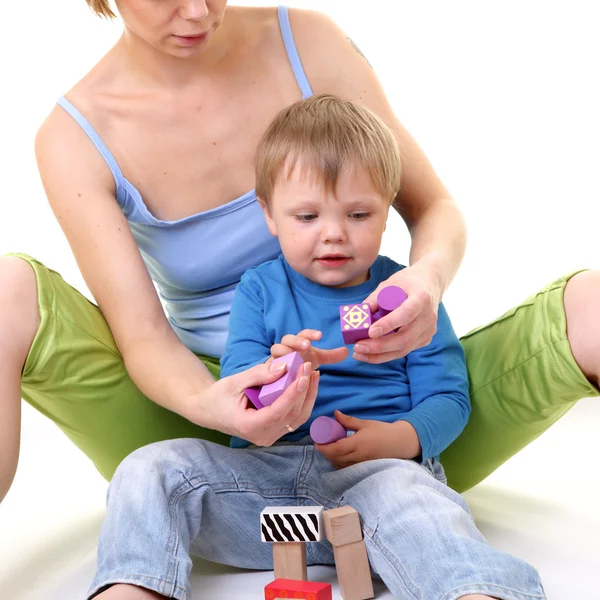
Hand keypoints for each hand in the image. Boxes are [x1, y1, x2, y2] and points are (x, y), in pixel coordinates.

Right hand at [195, 359, 319, 446]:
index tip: (303, 375)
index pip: (278, 412)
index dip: (293, 394)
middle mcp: (262, 436)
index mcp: (249, 426)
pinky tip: (306, 384)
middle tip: (309, 367)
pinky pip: (294, 418)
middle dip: (304, 390)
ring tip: (313, 373)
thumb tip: (284, 367)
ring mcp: (270, 436)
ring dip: (308, 396)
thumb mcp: (235, 381)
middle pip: (292, 415)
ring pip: (297, 418)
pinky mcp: (275, 432)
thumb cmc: (219, 396)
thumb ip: (259, 375)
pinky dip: (302, 401)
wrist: (210, 411)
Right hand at [270, 329, 348, 369]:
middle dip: (296, 341)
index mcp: (298, 342)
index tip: (320, 336)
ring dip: (283, 351)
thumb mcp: (317, 359)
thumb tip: (347, 351)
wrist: (284, 373)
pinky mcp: (270, 366)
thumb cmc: (301, 362)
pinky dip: (273, 367)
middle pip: (287, 338)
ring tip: (291, 357)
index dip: (311, 334)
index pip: (303, 334)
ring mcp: (277, 356)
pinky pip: (269, 365)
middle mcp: (286, 346)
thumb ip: (330, 356)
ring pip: (276, 349)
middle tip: (307, 345)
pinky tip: (281, 371)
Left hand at [315, 411, 420, 467]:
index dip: (324, 447)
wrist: (399, 443)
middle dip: (325, 452)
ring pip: (340, 465)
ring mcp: (361, 464)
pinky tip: (338, 456)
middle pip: (335, 458)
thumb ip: (348, 420)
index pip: (335, 449)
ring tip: (329, 449)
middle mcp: (358, 456)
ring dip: (331, 458)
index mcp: (357, 444)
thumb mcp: (365, 423)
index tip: (317, 442)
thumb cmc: (382, 431)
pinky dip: (339, 463)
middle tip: (320, 444)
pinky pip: (347, 468)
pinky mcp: (364, 467)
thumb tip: (335, 413)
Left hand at [354, 263, 440, 362]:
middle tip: (358, 347)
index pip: (406, 314)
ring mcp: (428, 330)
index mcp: (422, 298)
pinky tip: (370, 353)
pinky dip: (386, 354)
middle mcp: (428, 317)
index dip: (388, 324)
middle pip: (405, 338)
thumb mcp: (389, 284)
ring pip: (403, 349)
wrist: (430, 284)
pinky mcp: (425, 339)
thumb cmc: (407, 282)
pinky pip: (404, 350)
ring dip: (379, 355)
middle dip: (379, 346)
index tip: (370, 332)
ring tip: (359, 354)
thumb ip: (374, 300)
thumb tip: (356, 317)